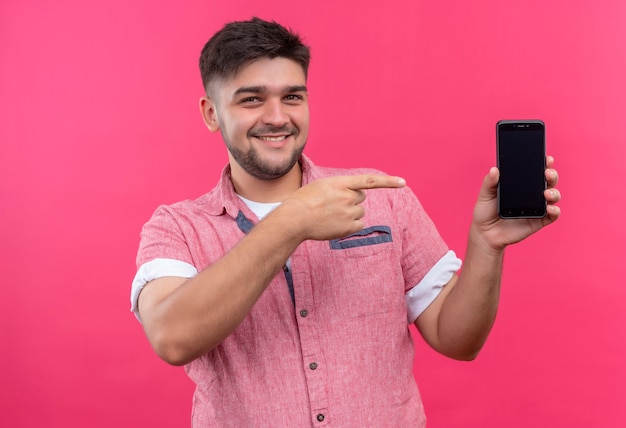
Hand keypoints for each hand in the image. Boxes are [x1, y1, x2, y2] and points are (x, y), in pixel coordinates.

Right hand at [280, 174, 405, 241]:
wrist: (295, 218)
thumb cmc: (304, 201)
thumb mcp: (322, 186)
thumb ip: (340, 187)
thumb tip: (355, 197)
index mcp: (341, 183)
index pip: (369, 181)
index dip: (388, 182)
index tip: (403, 183)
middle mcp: (347, 196)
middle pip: (361, 197)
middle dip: (352, 200)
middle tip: (333, 204)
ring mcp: (348, 212)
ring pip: (359, 211)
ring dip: (350, 213)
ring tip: (331, 215)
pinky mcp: (348, 227)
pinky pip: (358, 224)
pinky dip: (350, 225)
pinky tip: (335, 224)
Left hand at [472, 155, 560, 251]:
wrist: (485, 233)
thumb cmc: (485, 211)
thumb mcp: (485, 194)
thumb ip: (489, 182)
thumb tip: (494, 169)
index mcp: (521, 184)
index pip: (535, 171)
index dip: (543, 163)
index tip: (547, 158)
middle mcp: (532, 194)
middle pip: (548, 181)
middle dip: (552, 175)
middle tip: (547, 173)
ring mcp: (537, 207)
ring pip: (553, 196)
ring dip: (554, 192)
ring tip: (546, 193)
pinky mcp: (539, 221)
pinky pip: (552, 216)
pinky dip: (555, 211)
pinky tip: (550, 208)